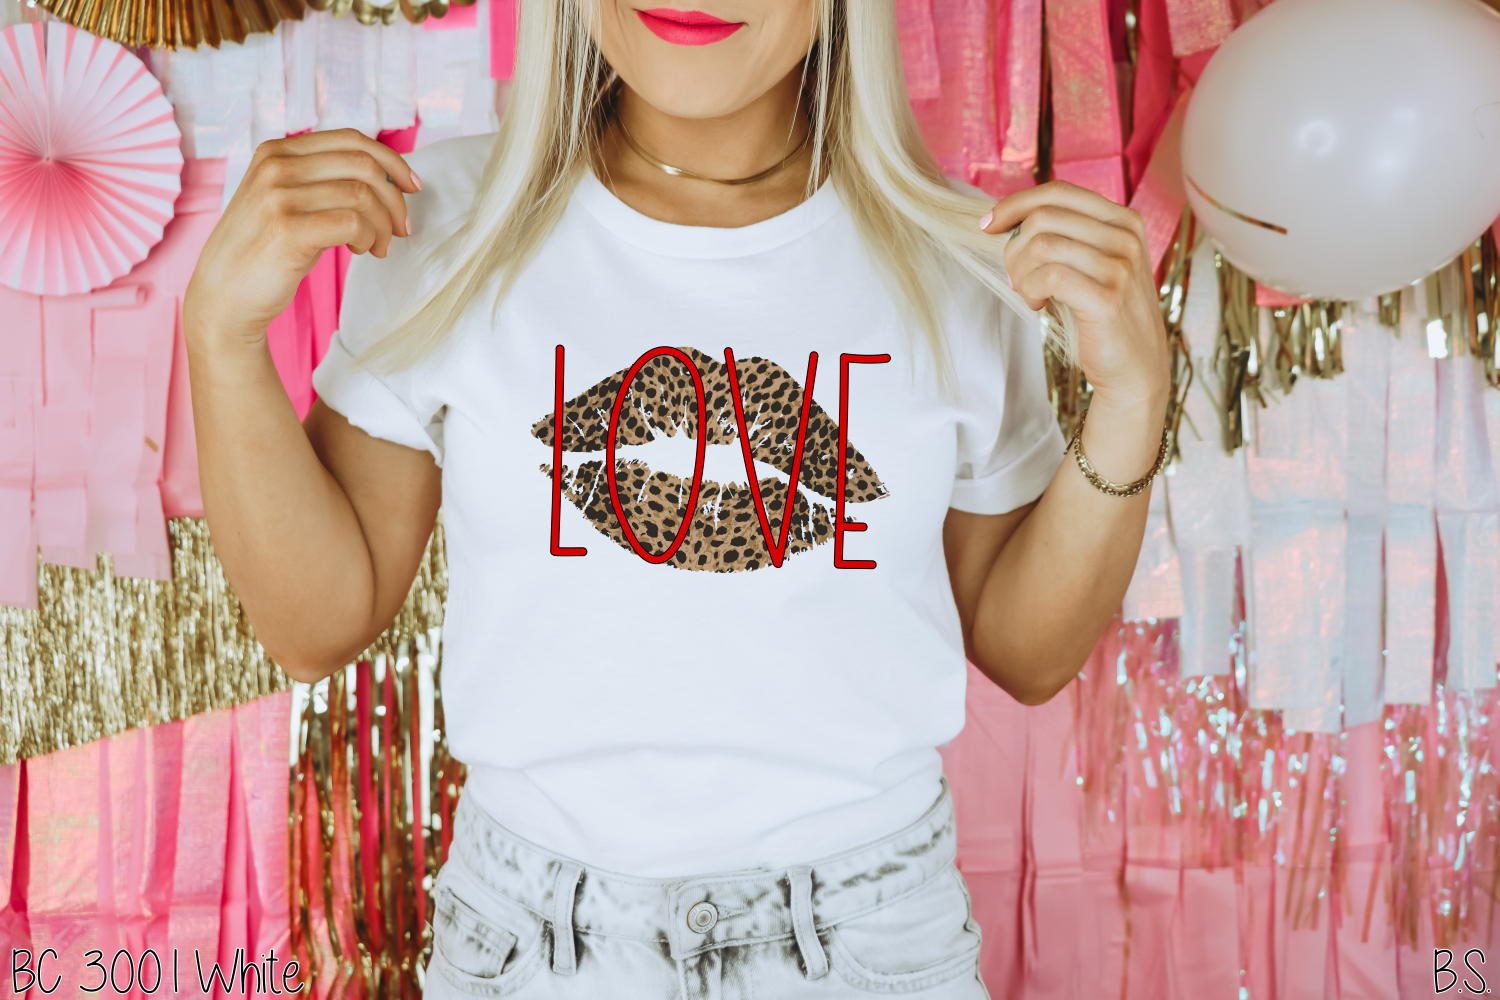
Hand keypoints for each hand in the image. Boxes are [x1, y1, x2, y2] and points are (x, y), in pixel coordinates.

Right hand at [185, 129, 420, 347]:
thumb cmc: (265, 252)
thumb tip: (387, 178)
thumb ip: (321, 182)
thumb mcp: (287, 202)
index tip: (412, 187)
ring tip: (378, 247)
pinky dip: (370, 238)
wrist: (224, 298)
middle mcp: (275, 166)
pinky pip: (353, 222)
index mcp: (276, 152)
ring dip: (384, 224)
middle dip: (395, 198)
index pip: (351, 139)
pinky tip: (363, 251)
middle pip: (363, 165)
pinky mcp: (286, 228)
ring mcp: (278, 195)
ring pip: (363, 194)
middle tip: (401, 229)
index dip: (391, 161)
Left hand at [981, 181, 1169, 411]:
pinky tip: (1038, 305)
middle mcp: (1126, 237)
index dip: (1016, 204)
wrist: (1135, 369)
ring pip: (1043, 246)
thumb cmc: (1103, 316)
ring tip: (1028, 295)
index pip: (1059, 192)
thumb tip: (1008, 220)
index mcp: (1123, 221)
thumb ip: (1066, 237)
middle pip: (1044, 217)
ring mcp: (1121, 267)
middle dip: (1014, 247)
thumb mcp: (1091, 266)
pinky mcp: (1108, 298)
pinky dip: (1031, 290)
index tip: (988, 224)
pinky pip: (1049, 277)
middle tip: (1014, 277)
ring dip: (1021, 273)